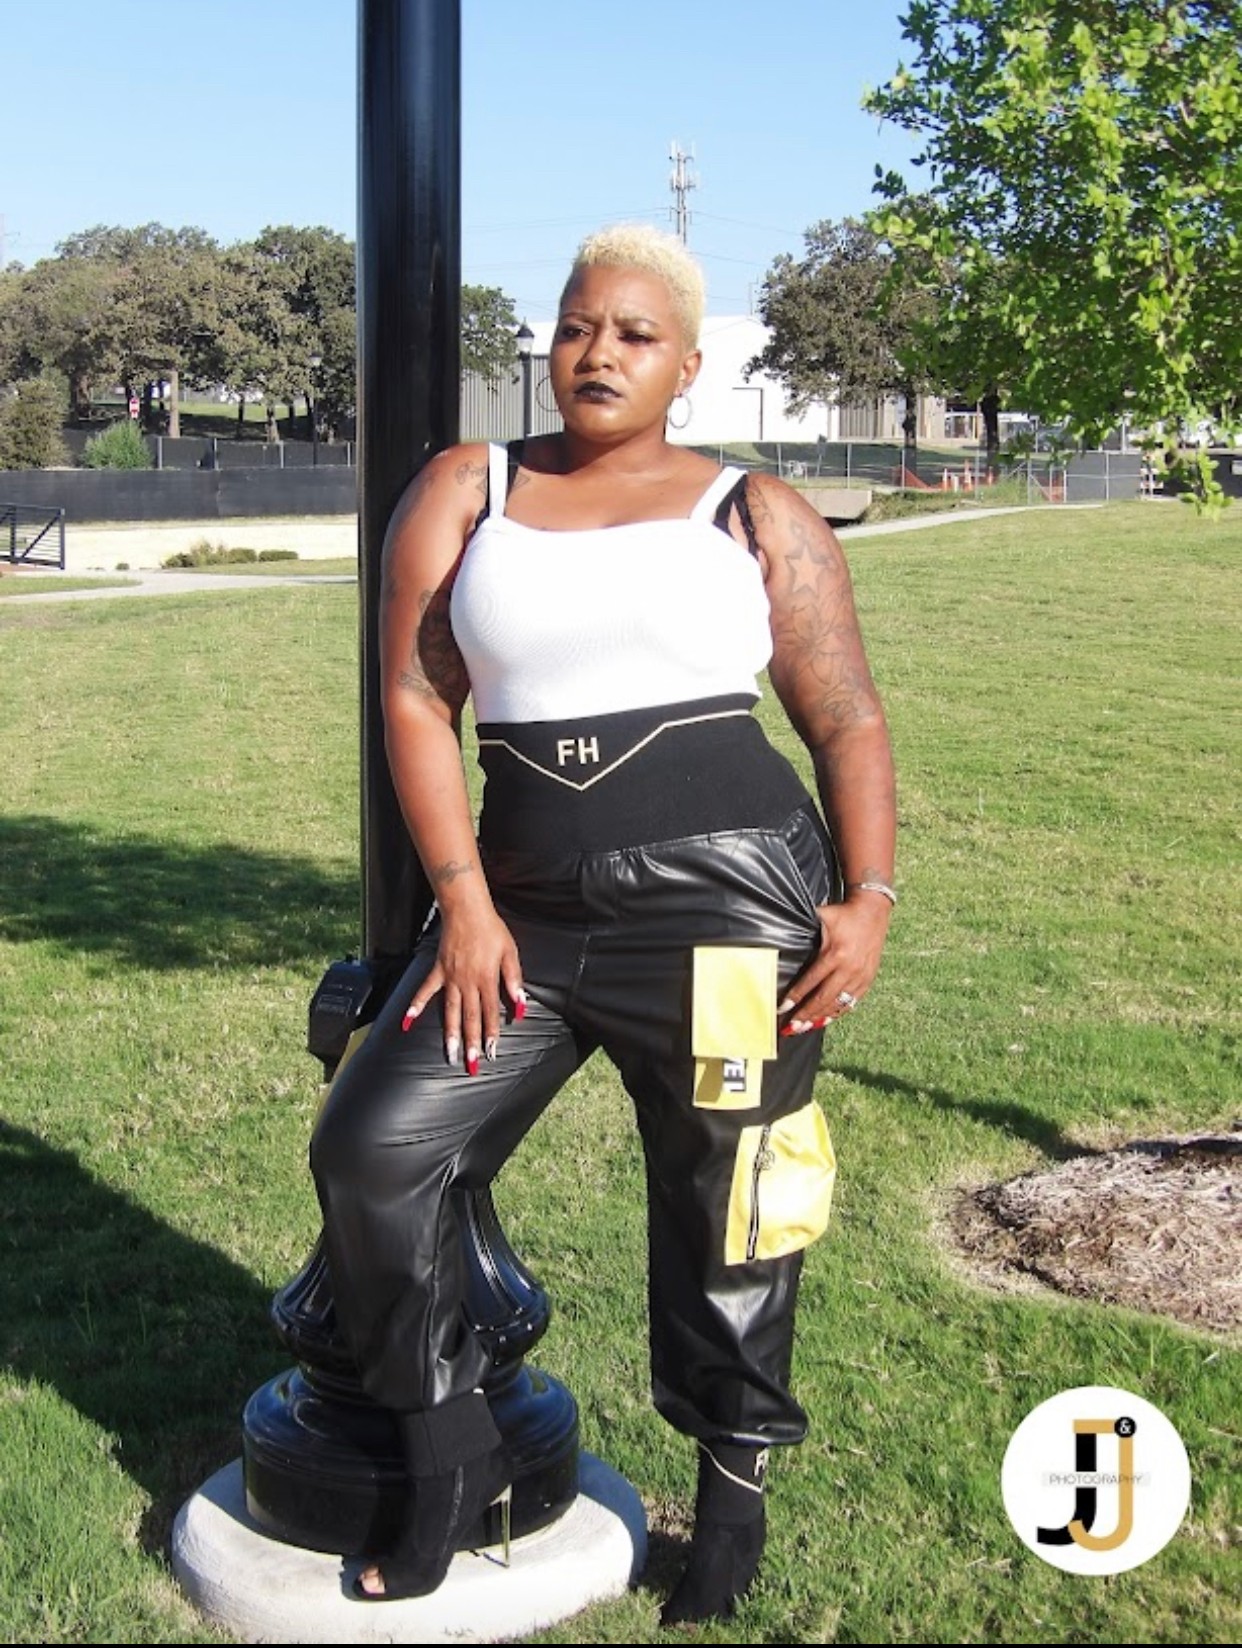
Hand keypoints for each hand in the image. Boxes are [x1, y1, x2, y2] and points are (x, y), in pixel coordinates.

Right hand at [400, 907, 524, 1073]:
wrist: (467, 910)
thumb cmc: (492, 931)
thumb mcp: (510, 953)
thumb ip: (514, 980)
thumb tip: (521, 1005)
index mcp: (487, 979)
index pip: (490, 1013)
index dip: (491, 1034)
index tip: (491, 1053)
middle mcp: (467, 983)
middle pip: (470, 1018)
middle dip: (471, 1043)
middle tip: (470, 1066)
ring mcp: (450, 978)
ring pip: (450, 1011)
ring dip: (450, 1034)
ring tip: (449, 1055)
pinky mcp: (437, 970)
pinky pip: (424, 991)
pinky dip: (415, 1006)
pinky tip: (407, 1023)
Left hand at [778, 895, 890, 1033]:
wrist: (873, 910)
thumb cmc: (843, 914)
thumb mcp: (821, 918)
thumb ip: (803, 928)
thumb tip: (780, 936)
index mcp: (835, 954)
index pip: (811, 982)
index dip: (796, 997)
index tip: (783, 1008)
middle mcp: (848, 969)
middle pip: (823, 998)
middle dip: (805, 1015)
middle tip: (790, 1027)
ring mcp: (860, 976)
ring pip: (837, 1004)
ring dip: (819, 1018)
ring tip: (804, 1029)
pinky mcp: (868, 979)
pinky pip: (851, 1002)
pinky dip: (837, 1013)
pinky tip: (825, 1020)